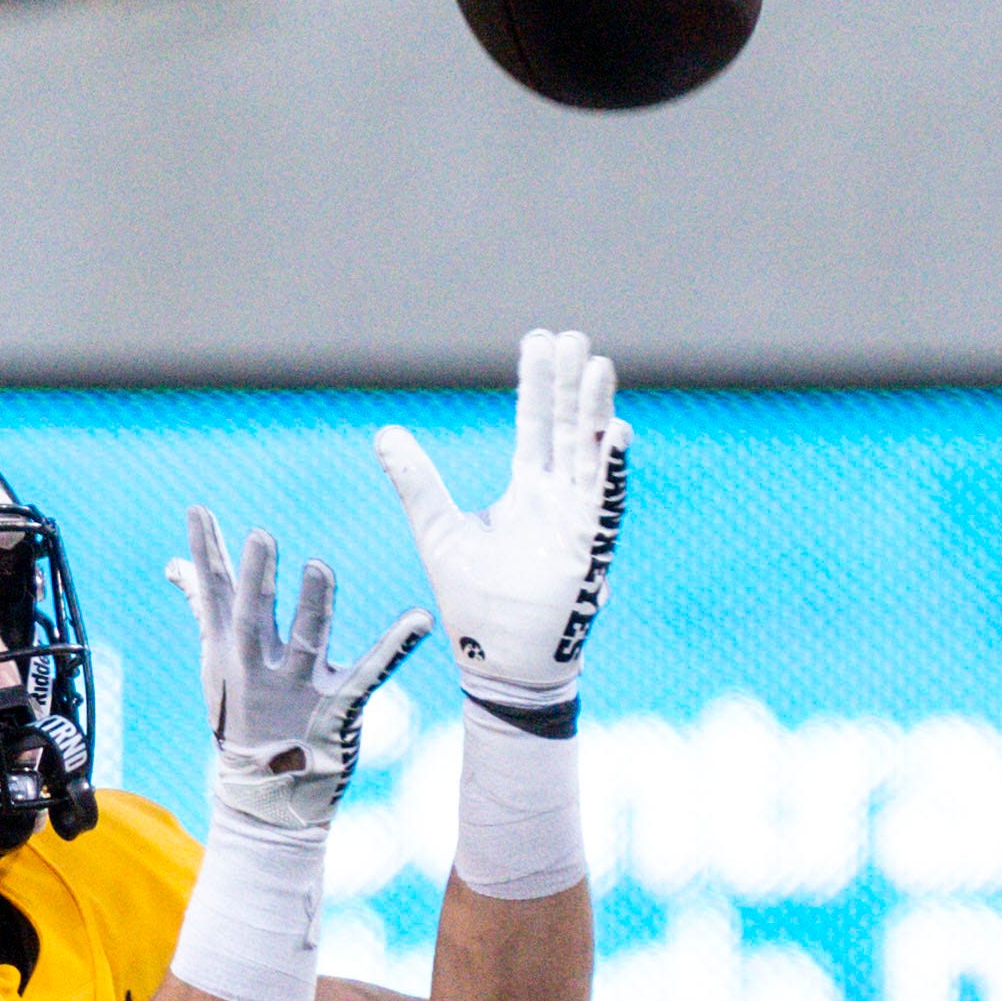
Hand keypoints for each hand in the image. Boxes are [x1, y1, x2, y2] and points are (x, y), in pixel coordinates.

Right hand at [173, 512, 422, 838]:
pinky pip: (369, 673)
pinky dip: (395, 646)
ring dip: (314, 606)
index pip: (214, 595)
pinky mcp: (337, 709)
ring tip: (319, 567)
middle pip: (254, 618)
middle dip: (256, 579)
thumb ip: (204, 609)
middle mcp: (259, 670)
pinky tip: (420, 619)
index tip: (199, 510)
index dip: (206, 553)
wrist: (265, 798)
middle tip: (260, 535)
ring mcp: (297, 691)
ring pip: (307, 642)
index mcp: (230, 653)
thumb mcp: (217, 665)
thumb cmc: (242, 718)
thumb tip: (175, 565)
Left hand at [371, 326, 626, 728]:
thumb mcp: (438, 530)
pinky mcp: (590, 551)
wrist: (497, 663)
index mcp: (527, 492)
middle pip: (567, 429)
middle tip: (573, 337)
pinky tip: (617, 432)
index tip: (539, 341)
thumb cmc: (474, 606)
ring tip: (597, 366)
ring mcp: (578, 522)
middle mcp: (558, 500)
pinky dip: (610, 470)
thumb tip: (384, 433)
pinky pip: (605, 504)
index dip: (536, 385)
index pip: (535, 426)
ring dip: (595, 412)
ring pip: (590, 456)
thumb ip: (417, 482)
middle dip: (569, 385)